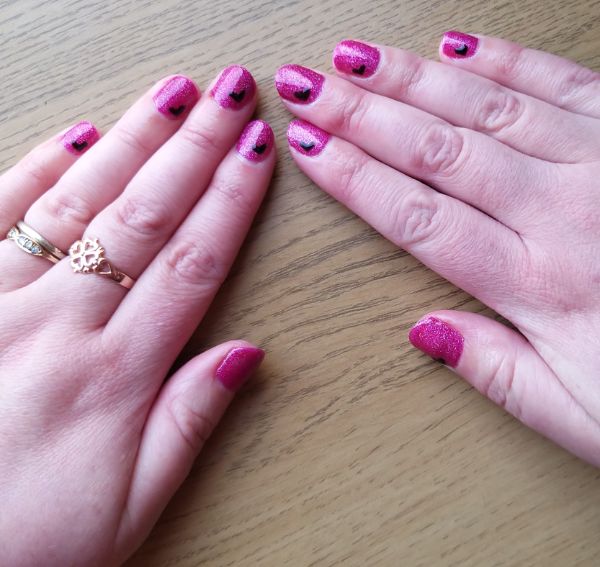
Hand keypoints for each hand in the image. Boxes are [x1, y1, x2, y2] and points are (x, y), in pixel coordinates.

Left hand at [0, 67, 273, 565]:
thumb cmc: (29, 540)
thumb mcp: (131, 507)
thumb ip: (189, 422)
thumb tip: (246, 354)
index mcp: (112, 377)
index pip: (192, 264)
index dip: (231, 201)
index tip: (258, 152)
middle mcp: (57, 326)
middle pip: (145, 216)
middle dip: (195, 147)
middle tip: (228, 92)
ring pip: (78, 203)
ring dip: (133, 141)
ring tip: (172, 95)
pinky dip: (38, 168)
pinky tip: (77, 136)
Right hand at [276, 32, 599, 465]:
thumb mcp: (582, 418)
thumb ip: (498, 375)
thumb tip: (426, 334)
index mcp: (540, 284)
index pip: (415, 215)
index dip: (351, 176)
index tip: (306, 146)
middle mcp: (566, 212)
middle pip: (434, 150)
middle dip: (358, 112)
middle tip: (305, 84)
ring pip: (483, 108)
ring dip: (411, 78)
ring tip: (356, 59)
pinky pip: (558, 83)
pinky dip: (503, 60)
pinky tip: (457, 45)